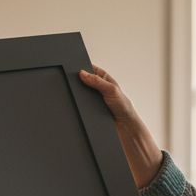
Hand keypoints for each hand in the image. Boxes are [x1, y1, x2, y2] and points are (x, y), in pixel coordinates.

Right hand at [79, 66, 162, 187]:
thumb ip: (97, 81)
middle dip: (77, 83)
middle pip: (82, 82)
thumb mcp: (111, 90)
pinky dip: (78, 106)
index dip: (81, 69)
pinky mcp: (89, 109)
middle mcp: (97, 88)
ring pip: (80, 95)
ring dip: (77, 96)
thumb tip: (83, 73)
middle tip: (71, 83)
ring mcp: (92, 99)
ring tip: (74, 96)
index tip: (73, 70)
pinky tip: (76, 106)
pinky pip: (80, 106)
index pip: (89, 69)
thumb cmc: (124, 107)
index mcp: (104, 78)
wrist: (124, 127)